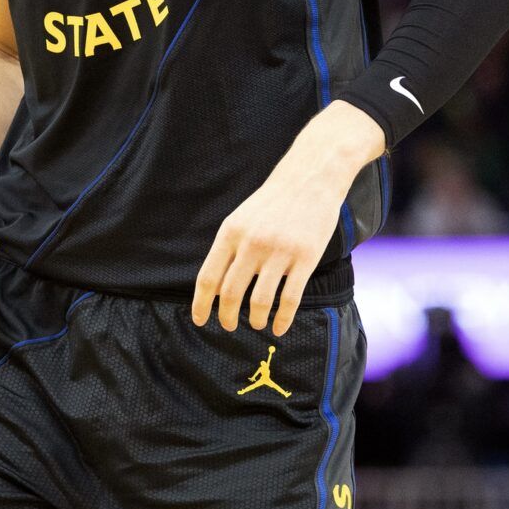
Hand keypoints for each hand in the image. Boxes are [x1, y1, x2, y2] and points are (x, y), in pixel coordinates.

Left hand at [191, 102, 380, 335]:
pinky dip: (283, 319)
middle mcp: (252, 244)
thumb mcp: (240, 219)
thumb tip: (213, 289)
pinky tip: (279, 328)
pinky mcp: (305, 258)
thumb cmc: (271, 203)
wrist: (309, 179)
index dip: (201, 304)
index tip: (199, 320)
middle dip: (227, 316)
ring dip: (256, 319)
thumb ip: (227, 250)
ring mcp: (280, 252)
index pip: (208, 277)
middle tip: (228, 326)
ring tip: (256, 324)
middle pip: (231, 293)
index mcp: (230, 233)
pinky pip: (290, 298)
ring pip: (260, 301)